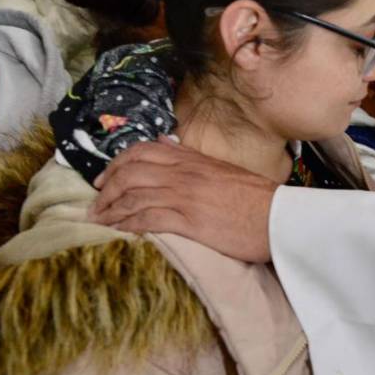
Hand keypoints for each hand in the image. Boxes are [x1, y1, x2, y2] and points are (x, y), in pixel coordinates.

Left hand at [88, 139, 278, 262]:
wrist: (279, 218)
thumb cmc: (255, 198)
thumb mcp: (220, 169)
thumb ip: (190, 157)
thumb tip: (165, 143)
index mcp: (191, 160)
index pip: (141, 152)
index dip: (116, 164)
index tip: (103, 180)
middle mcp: (183, 174)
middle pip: (129, 173)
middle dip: (106, 189)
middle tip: (95, 204)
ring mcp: (184, 196)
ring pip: (133, 195)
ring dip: (111, 210)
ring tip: (100, 221)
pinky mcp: (189, 220)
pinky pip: (147, 218)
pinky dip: (128, 224)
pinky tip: (119, 231)